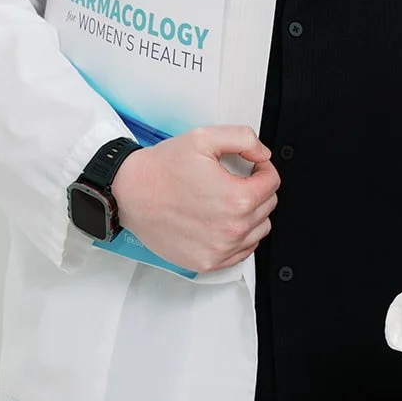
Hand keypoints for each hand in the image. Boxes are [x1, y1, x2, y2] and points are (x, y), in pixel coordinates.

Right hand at [111, 126, 279, 272]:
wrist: (129, 192)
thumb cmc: (162, 169)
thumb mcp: (204, 138)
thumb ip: (243, 139)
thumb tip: (262, 154)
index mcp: (237, 199)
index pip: (272, 182)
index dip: (262, 167)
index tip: (250, 165)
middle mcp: (232, 229)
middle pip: (268, 206)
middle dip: (256, 189)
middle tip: (233, 180)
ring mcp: (220, 250)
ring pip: (259, 230)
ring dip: (251, 214)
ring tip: (227, 200)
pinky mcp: (206, 263)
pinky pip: (241, 252)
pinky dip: (238, 237)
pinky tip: (222, 221)